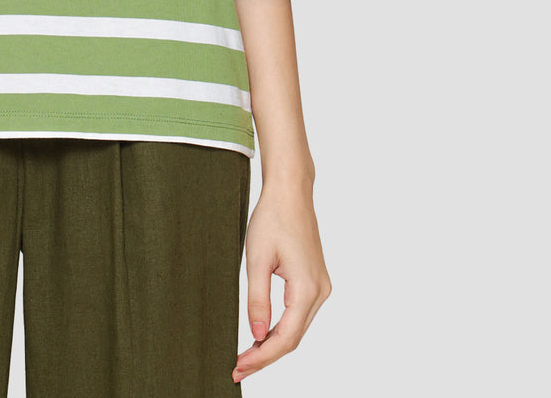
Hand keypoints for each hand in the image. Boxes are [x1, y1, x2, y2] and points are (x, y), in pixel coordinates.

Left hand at [233, 177, 330, 383]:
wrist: (290, 192)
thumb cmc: (272, 218)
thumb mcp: (257, 258)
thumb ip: (257, 299)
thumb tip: (256, 335)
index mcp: (307, 288)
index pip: (285, 338)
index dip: (262, 357)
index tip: (239, 366)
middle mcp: (320, 292)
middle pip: (293, 338)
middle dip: (266, 356)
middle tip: (238, 367)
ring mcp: (320, 287)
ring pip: (297, 329)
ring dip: (273, 344)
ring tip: (246, 356)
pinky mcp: (315, 281)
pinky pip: (299, 315)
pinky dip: (281, 328)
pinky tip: (262, 335)